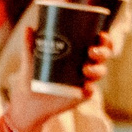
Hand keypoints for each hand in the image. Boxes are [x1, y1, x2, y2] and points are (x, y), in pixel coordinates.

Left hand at [7, 0, 115, 131]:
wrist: (27, 106)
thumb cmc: (29, 78)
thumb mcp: (28, 55)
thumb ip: (29, 41)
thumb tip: (28, 25)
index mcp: (74, 50)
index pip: (91, 36)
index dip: (100, 29)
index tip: (103, 25)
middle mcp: (83, 63)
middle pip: (101, 51)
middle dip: (104, 47)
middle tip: (97, 47)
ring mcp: (84, 79)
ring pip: (99, 69)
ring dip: (99, 66)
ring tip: (89, 66)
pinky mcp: (80, 95)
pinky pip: (90, 89)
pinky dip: (88, 86)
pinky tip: (85, 84)